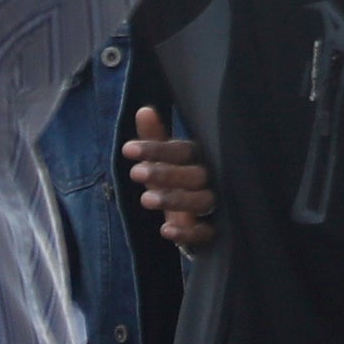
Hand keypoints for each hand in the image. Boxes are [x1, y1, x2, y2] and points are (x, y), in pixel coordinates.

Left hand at [126, 103, 215, 252]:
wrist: (205, 219)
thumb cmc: (181, 182)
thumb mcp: (167, 160)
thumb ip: (156, 138)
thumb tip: (144, 110)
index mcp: (198, 158)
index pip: (181, 150)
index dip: (156, 149)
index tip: (128, 150)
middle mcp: (210, 180)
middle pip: (194, 174)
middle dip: (165, 173)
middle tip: (135, 173)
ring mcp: (215, 206)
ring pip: (201, 201)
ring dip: (175, 199)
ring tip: (145, 199)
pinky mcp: (214, 231)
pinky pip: (205, 233)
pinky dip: (187, 233)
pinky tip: (166, 230)